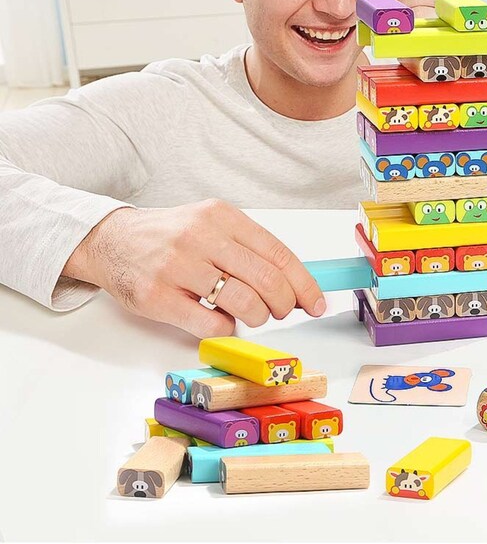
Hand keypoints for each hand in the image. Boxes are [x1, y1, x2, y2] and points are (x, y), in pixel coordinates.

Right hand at [62, 200, 325, 337]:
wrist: (113, 240)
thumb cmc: (172, 236)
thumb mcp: (212, 225)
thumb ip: (248, 249)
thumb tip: (294, 284)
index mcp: (222, 216)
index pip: (278, 253)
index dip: (304, 283)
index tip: (316, 302)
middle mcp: (201, 236)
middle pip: (266, 280)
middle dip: (285, 304)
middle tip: (283, 312)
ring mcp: (177, 266)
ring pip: (243, 302)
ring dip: (258, 316)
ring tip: (252, 315)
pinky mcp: (157, 296)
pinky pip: (210, 322)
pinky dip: (226, 327)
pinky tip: (221, 319)